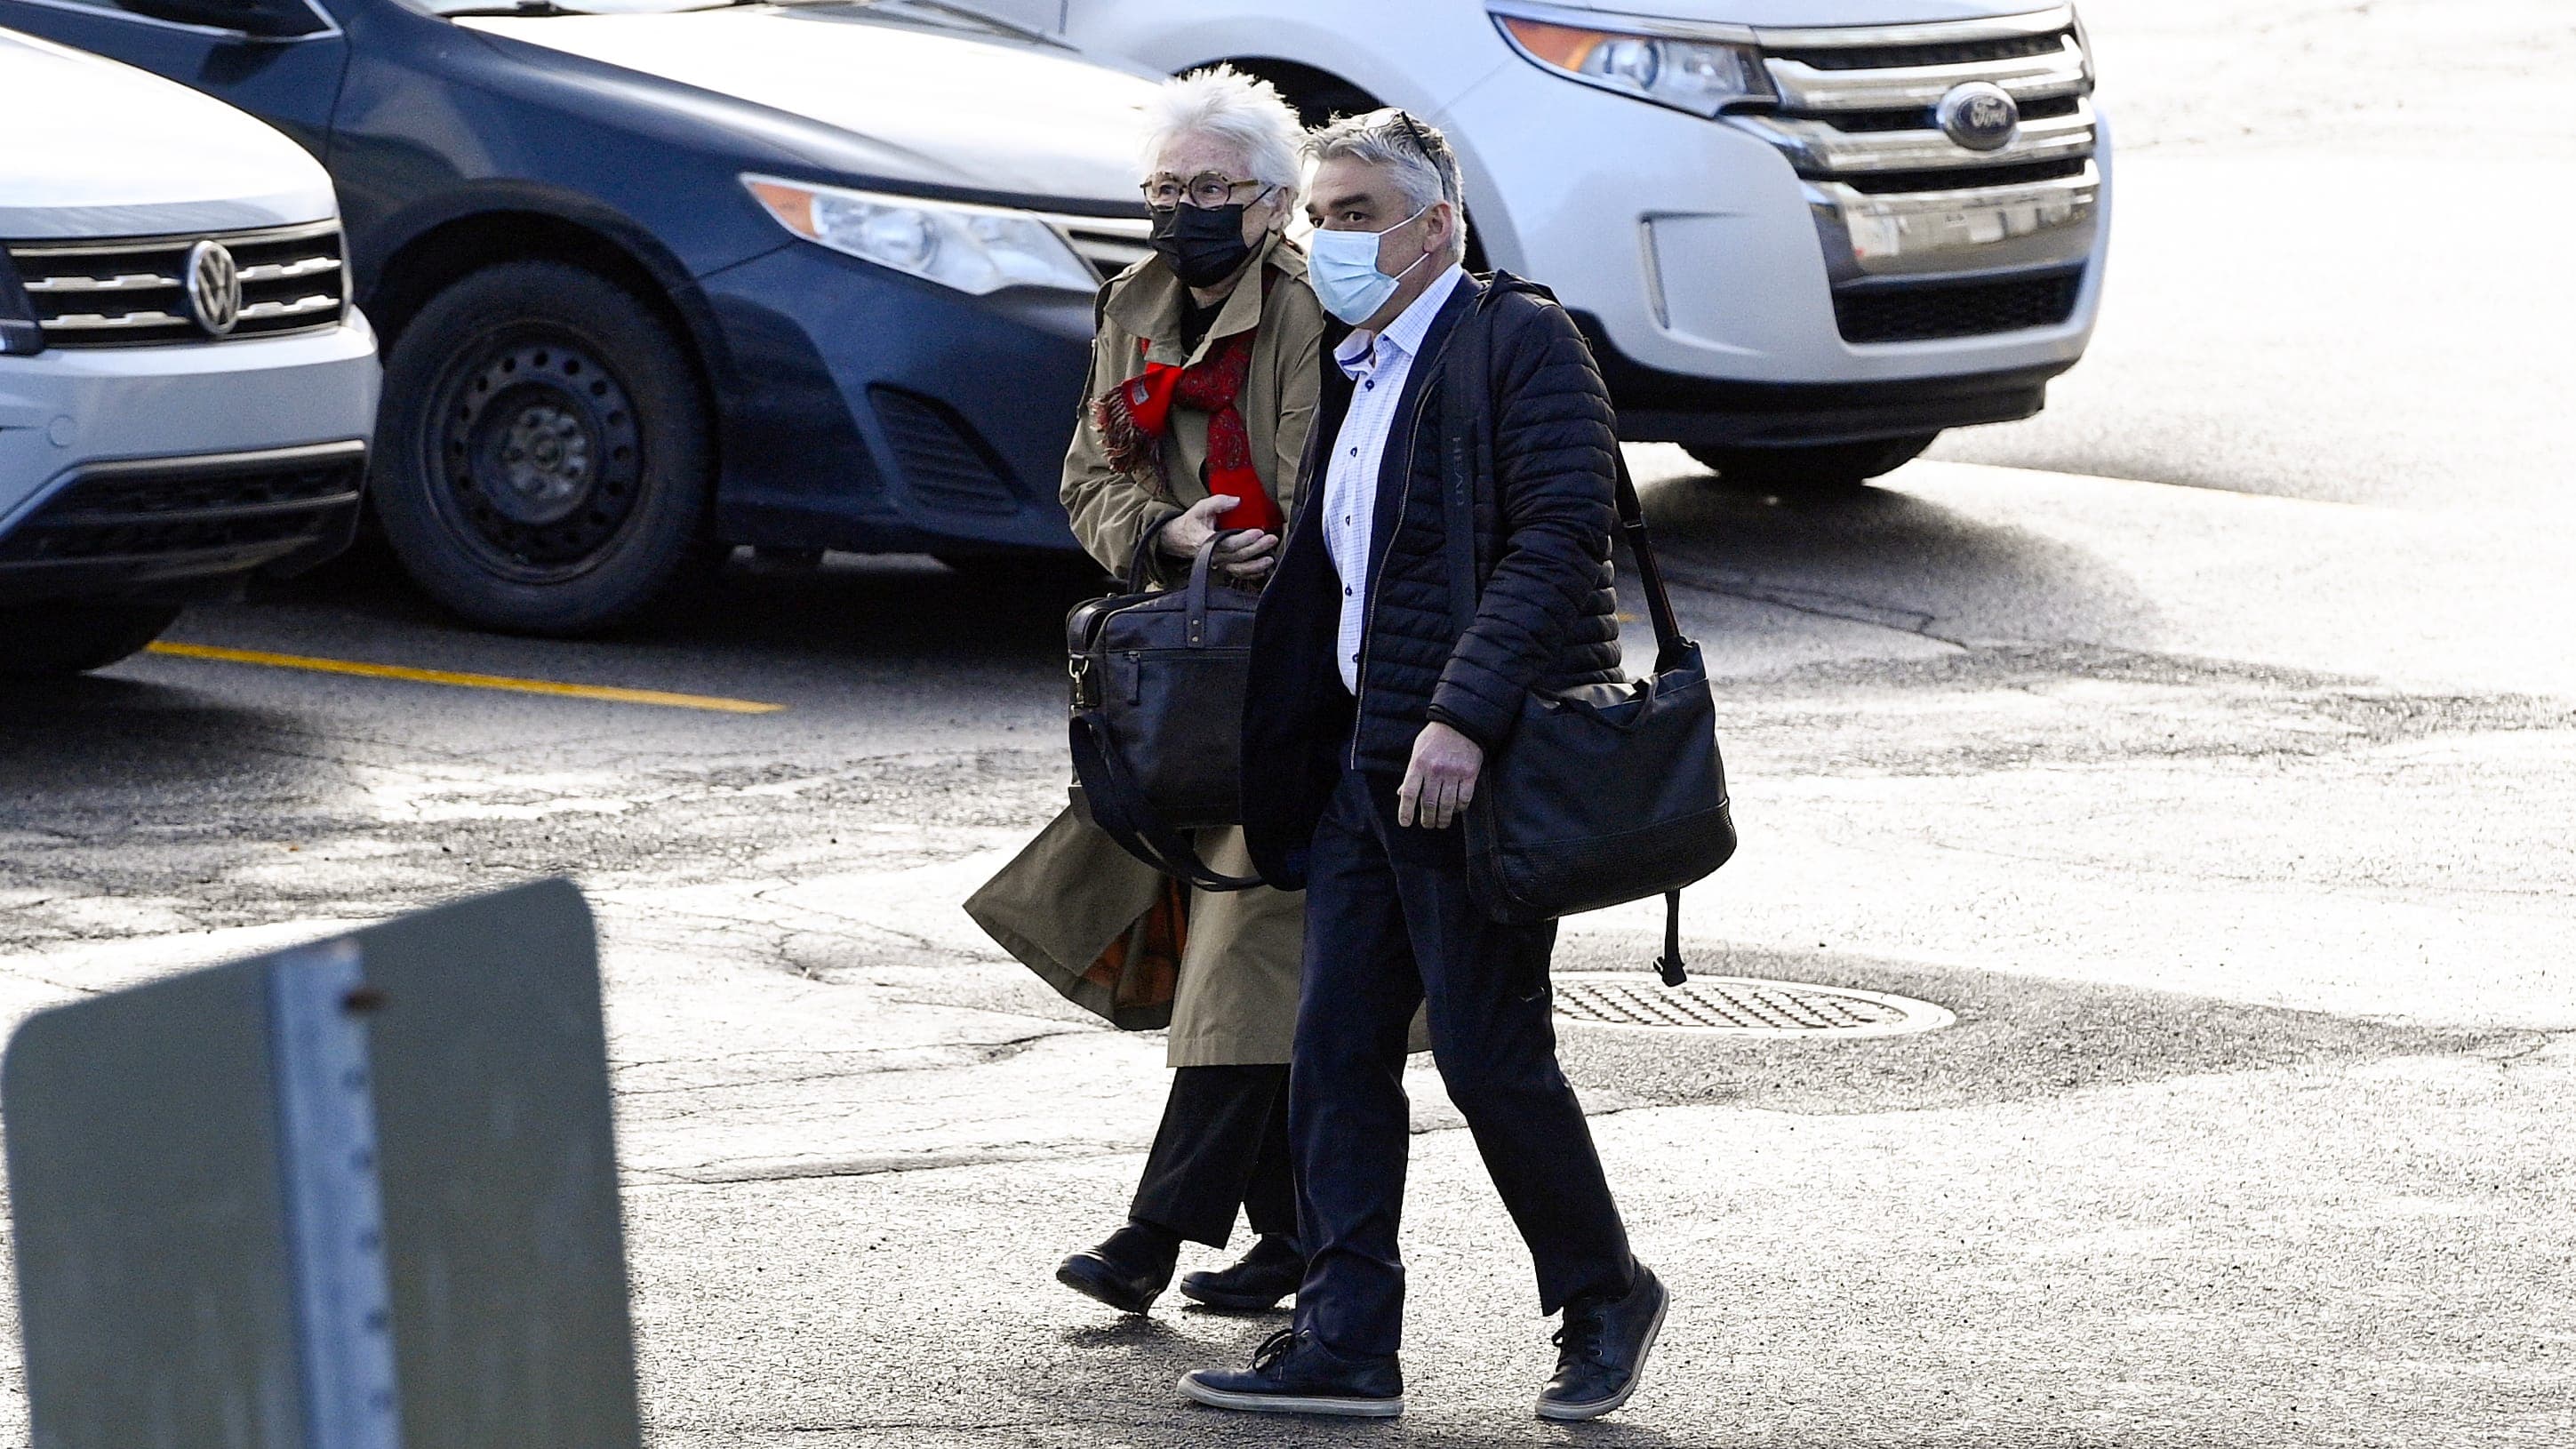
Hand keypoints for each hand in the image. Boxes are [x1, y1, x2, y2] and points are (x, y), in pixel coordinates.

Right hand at [1159, 495, 1276, 578]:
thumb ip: (1218, 502)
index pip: (1228, 542)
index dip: (1244, 539)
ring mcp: (1218, 562)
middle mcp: (1212, 555)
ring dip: (1256, 565)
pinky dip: (1250, 573)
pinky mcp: (1222, 565)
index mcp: (1205, 540)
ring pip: (1238, 568)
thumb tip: (1237, 500)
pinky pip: (1237, 573)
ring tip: (1270, 559)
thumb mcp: (1200, 508)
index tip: (1258, 531)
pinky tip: (1262, 569)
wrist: (1178, 539)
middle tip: (1272, 539)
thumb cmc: (1191, 522)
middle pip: (1238, 555)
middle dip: (1257, 548)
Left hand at [1397, 721, 1482, 828]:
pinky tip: (1457, 809)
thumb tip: (1401, 794)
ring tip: (1441, 823)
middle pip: (1429, 803)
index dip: (1405, 811)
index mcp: (1418, 764)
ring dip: (1443, 818)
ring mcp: (1453, 772)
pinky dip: (1460, 808)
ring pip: (1447, 805)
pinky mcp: (1470, 774)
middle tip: (1428, 825)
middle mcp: (1435, 770)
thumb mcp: (1417, 751)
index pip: (1409, 793)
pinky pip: (1464, 799)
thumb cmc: (1435, 738)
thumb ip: (1411, 773)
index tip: (1405, 823)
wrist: (1460, 723)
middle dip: (1427, 819)